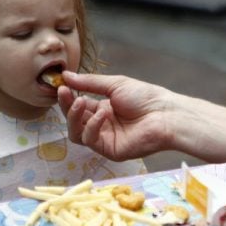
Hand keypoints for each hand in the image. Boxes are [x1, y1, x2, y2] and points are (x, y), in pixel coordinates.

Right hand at [57, 72, 172, 160]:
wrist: (165, 114)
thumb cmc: (145, 97)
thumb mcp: (115, 85)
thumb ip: (90, 83)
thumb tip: (66, 75)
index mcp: (103, 109)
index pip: (78, 106)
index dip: (67, 97)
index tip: (61, 86)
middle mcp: (102, 125)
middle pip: (74, 120)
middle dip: (67, 106)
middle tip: (65, 93)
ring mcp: (105, 139)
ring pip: (76, 133)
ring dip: (74, 117)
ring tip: (81, 102)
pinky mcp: (109, 150)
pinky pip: (90, 141)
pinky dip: (91, 127)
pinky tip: (101, 116)